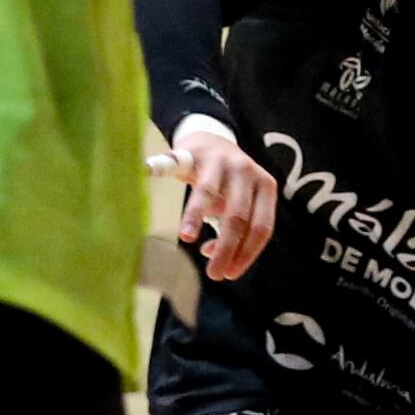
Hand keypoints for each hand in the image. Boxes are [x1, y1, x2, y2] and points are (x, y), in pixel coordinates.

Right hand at [166, 113, 277, 279]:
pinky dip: (160, 170)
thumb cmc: (227, 183)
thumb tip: (214, 257)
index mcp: (265, 187)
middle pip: (238, 215)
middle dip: (226, 248)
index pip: (262, 226)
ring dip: (196, 217)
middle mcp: (247, 170)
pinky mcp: (194, 153)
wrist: (212, 141)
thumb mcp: (238, 204)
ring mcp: (220, 159)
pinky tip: (148, 176)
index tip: (230, 274)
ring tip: (187, 238)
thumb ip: (232, 230)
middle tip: (213, 273)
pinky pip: (177, 166)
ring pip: (208, 192)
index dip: (247, 253)